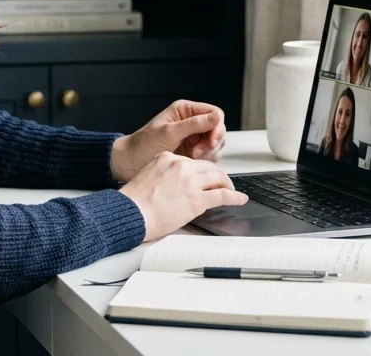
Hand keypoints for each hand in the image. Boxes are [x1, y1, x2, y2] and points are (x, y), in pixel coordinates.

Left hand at [110, 100, 227, 181]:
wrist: (130, 163)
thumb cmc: (143, 145)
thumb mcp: (168, 133)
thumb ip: (193, 124)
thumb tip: (216, 117)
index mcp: (185, 111)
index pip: (214, 113)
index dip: (217, 127)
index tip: (210, 141)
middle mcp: (192, 122)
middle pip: (218, 129)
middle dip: (211, 143)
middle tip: (197, 153)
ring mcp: (193, 138)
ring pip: (216, 143)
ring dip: (208, 153)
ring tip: (191, 158)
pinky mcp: (193, 152)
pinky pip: (210, 155)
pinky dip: (205, 161)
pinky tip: (191, 162)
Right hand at [118, 152, 248, 241]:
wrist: (131, 212)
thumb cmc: (134, 201)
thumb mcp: (148, 176)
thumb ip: (164, 175)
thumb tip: (175, 184)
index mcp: (167, 158)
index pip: (192, 162)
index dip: (200, 171)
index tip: (203, 177)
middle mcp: (181, 166)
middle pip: (208, 167)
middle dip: (217, 176)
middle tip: (222, 183)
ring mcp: (190, 182)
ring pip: (218, 178)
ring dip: (227, 184)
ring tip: (231, 191)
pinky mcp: (197, 199)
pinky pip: (222, 195)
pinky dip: (234, 197)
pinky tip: (239, 199)